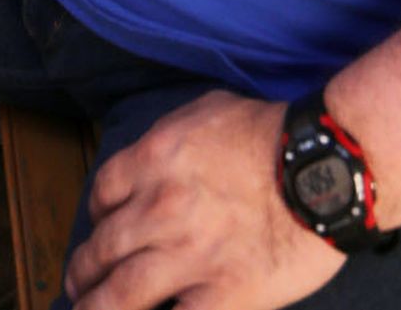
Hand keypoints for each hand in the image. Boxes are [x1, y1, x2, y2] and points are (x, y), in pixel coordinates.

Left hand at [65, 92, 341, 309]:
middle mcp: (158, 209)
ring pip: (119, 295)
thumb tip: (153, 158)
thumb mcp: (207, 111)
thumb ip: (170, 136)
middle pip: (101, 250)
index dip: (95, 216)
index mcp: (154, 160)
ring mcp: (186, 256)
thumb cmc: (272, 132)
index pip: (102, 194)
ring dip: (96, 308)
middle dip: (84, 272)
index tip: (99, 229)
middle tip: (78, 285)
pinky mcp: (220, 295)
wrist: (322, 167)